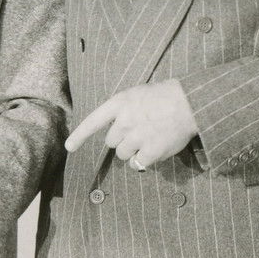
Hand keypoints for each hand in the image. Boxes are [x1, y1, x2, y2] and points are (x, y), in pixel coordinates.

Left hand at [65, 79, 198, 171]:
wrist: (189, 102)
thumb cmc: (165, 96)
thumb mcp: (138, 94)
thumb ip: (124, 110)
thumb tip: (118, 130)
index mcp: (119, 103)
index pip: (93, 121)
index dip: (79, 136)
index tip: (69, 147)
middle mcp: (125, 121)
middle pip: (111, 142)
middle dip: (122, 140)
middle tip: (139, 132)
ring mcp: (137, 137)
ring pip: (124, 154)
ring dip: (133, 151)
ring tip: (150, 138)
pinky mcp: (150, 151)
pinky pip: (139, 164)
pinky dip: (145, 160)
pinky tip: (155, 149)